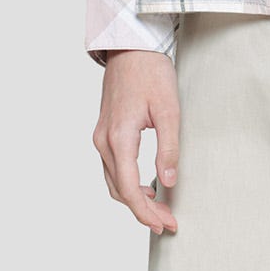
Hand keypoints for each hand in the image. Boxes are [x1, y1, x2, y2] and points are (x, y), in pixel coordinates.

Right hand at [92, 50, 179, 233]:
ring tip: (160, 208)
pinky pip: (112, 167)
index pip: (129, 190)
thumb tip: (168, 183)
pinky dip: (127, 183)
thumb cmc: (151, 72)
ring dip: (134, 199)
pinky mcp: (104, 131)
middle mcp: (103, 140)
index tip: (165, 224)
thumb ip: (169, 148)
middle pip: (119, 190)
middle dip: (143, 211)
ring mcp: (101, 136)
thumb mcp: (168, 109)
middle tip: (168, 221)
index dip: (146, 213)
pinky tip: (145, 186)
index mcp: (119, 137)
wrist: (132, 46)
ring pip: (113, 181)